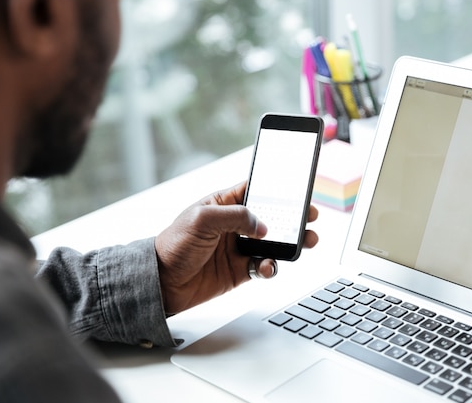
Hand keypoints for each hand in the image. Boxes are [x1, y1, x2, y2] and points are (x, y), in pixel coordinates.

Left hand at [154, 182, 318, 314]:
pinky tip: (267, 265)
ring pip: (274, 242)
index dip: (277, 189)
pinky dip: (271, 266)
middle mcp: (234, 224)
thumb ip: (235, 217)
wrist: (162, 283)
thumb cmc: (173, 244)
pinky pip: (264, 265)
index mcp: (224, 204)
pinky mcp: (240, 270)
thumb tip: (262, 226)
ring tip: (306, 241)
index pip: (255, 190)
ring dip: (291, 242)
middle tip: (310, 216)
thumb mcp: (201, 219)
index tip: (298, 188)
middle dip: (293, 217)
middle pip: (272, 217)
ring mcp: (238, 247)